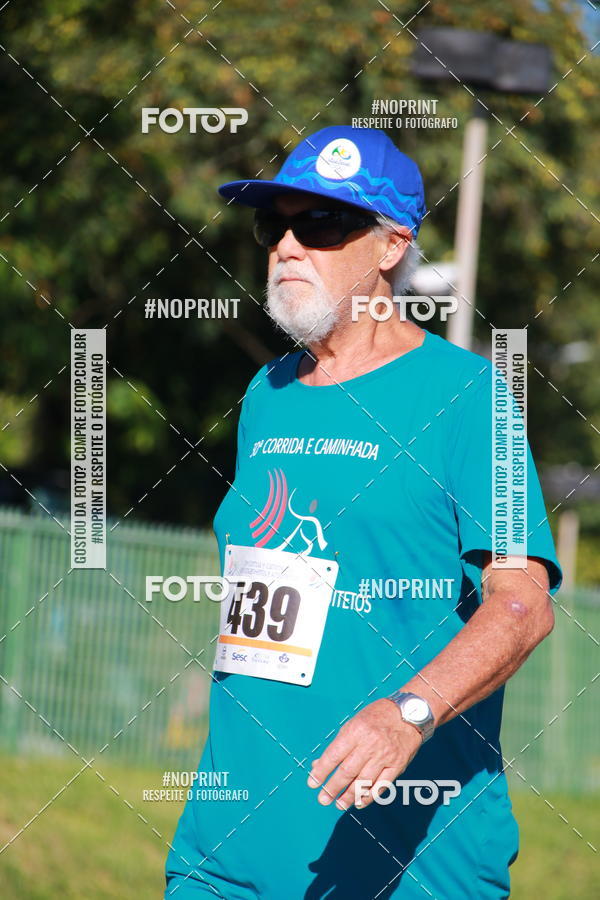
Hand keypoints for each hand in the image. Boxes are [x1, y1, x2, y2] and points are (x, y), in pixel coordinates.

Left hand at [307, 698, 423, 809]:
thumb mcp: (354, 723)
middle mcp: (370, 744)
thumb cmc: (377, 717)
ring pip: (364, 782)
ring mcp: (385, 756)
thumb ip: (338, 745)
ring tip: (339, 804)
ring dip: (349, 796)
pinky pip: (382, 786)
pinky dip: (369, 797)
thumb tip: (318, 765)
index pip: (334, 755)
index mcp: (356, 730)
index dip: (322, 771)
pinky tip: (359, 803)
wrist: (409, 713)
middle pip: (347, 771)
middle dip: (333, 788)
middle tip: (323, 799)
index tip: (312, 783)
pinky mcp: (398, 765)